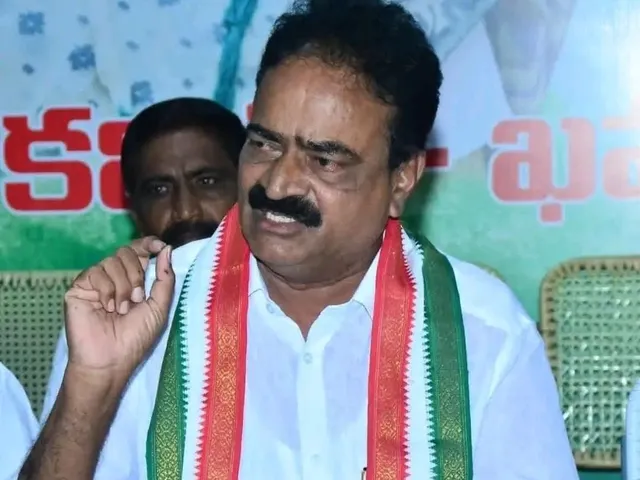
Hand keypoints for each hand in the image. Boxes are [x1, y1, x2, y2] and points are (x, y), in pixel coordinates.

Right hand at [63, 237, 174, 383]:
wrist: (110, 360)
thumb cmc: (136, 338)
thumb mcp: (159, 307)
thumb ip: (164, 278)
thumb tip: (166, 248)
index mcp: (134, 280)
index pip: (138, 251)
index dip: (148, 244)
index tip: (158, 245)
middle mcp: (115, 278)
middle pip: (126, 252)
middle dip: (137, 274)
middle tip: (137, 299)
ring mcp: (96, 282)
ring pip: (112, 261)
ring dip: (123, 286)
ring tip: (121, 309)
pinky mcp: (78, 288)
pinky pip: (95, 272)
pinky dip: (107, 289)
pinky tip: (106, 307)